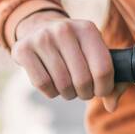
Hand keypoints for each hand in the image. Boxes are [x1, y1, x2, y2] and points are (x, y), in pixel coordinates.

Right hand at [12, 11, 128, 112]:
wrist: (39, 27)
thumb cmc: (74, 47)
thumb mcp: (93, 52)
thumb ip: (109, 78)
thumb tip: (112, 106)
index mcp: (87, 28)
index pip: (103, 68)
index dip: (104, 88)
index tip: (100, 90)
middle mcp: (64, 29)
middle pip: (83, 80)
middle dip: (85, 93)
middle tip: (83, 90)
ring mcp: (42, 38)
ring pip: (63, 85)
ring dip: (68, 94)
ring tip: (68, 87)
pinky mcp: (23, 49)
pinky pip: (43, 84)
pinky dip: (51, 92)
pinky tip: (53, 83)